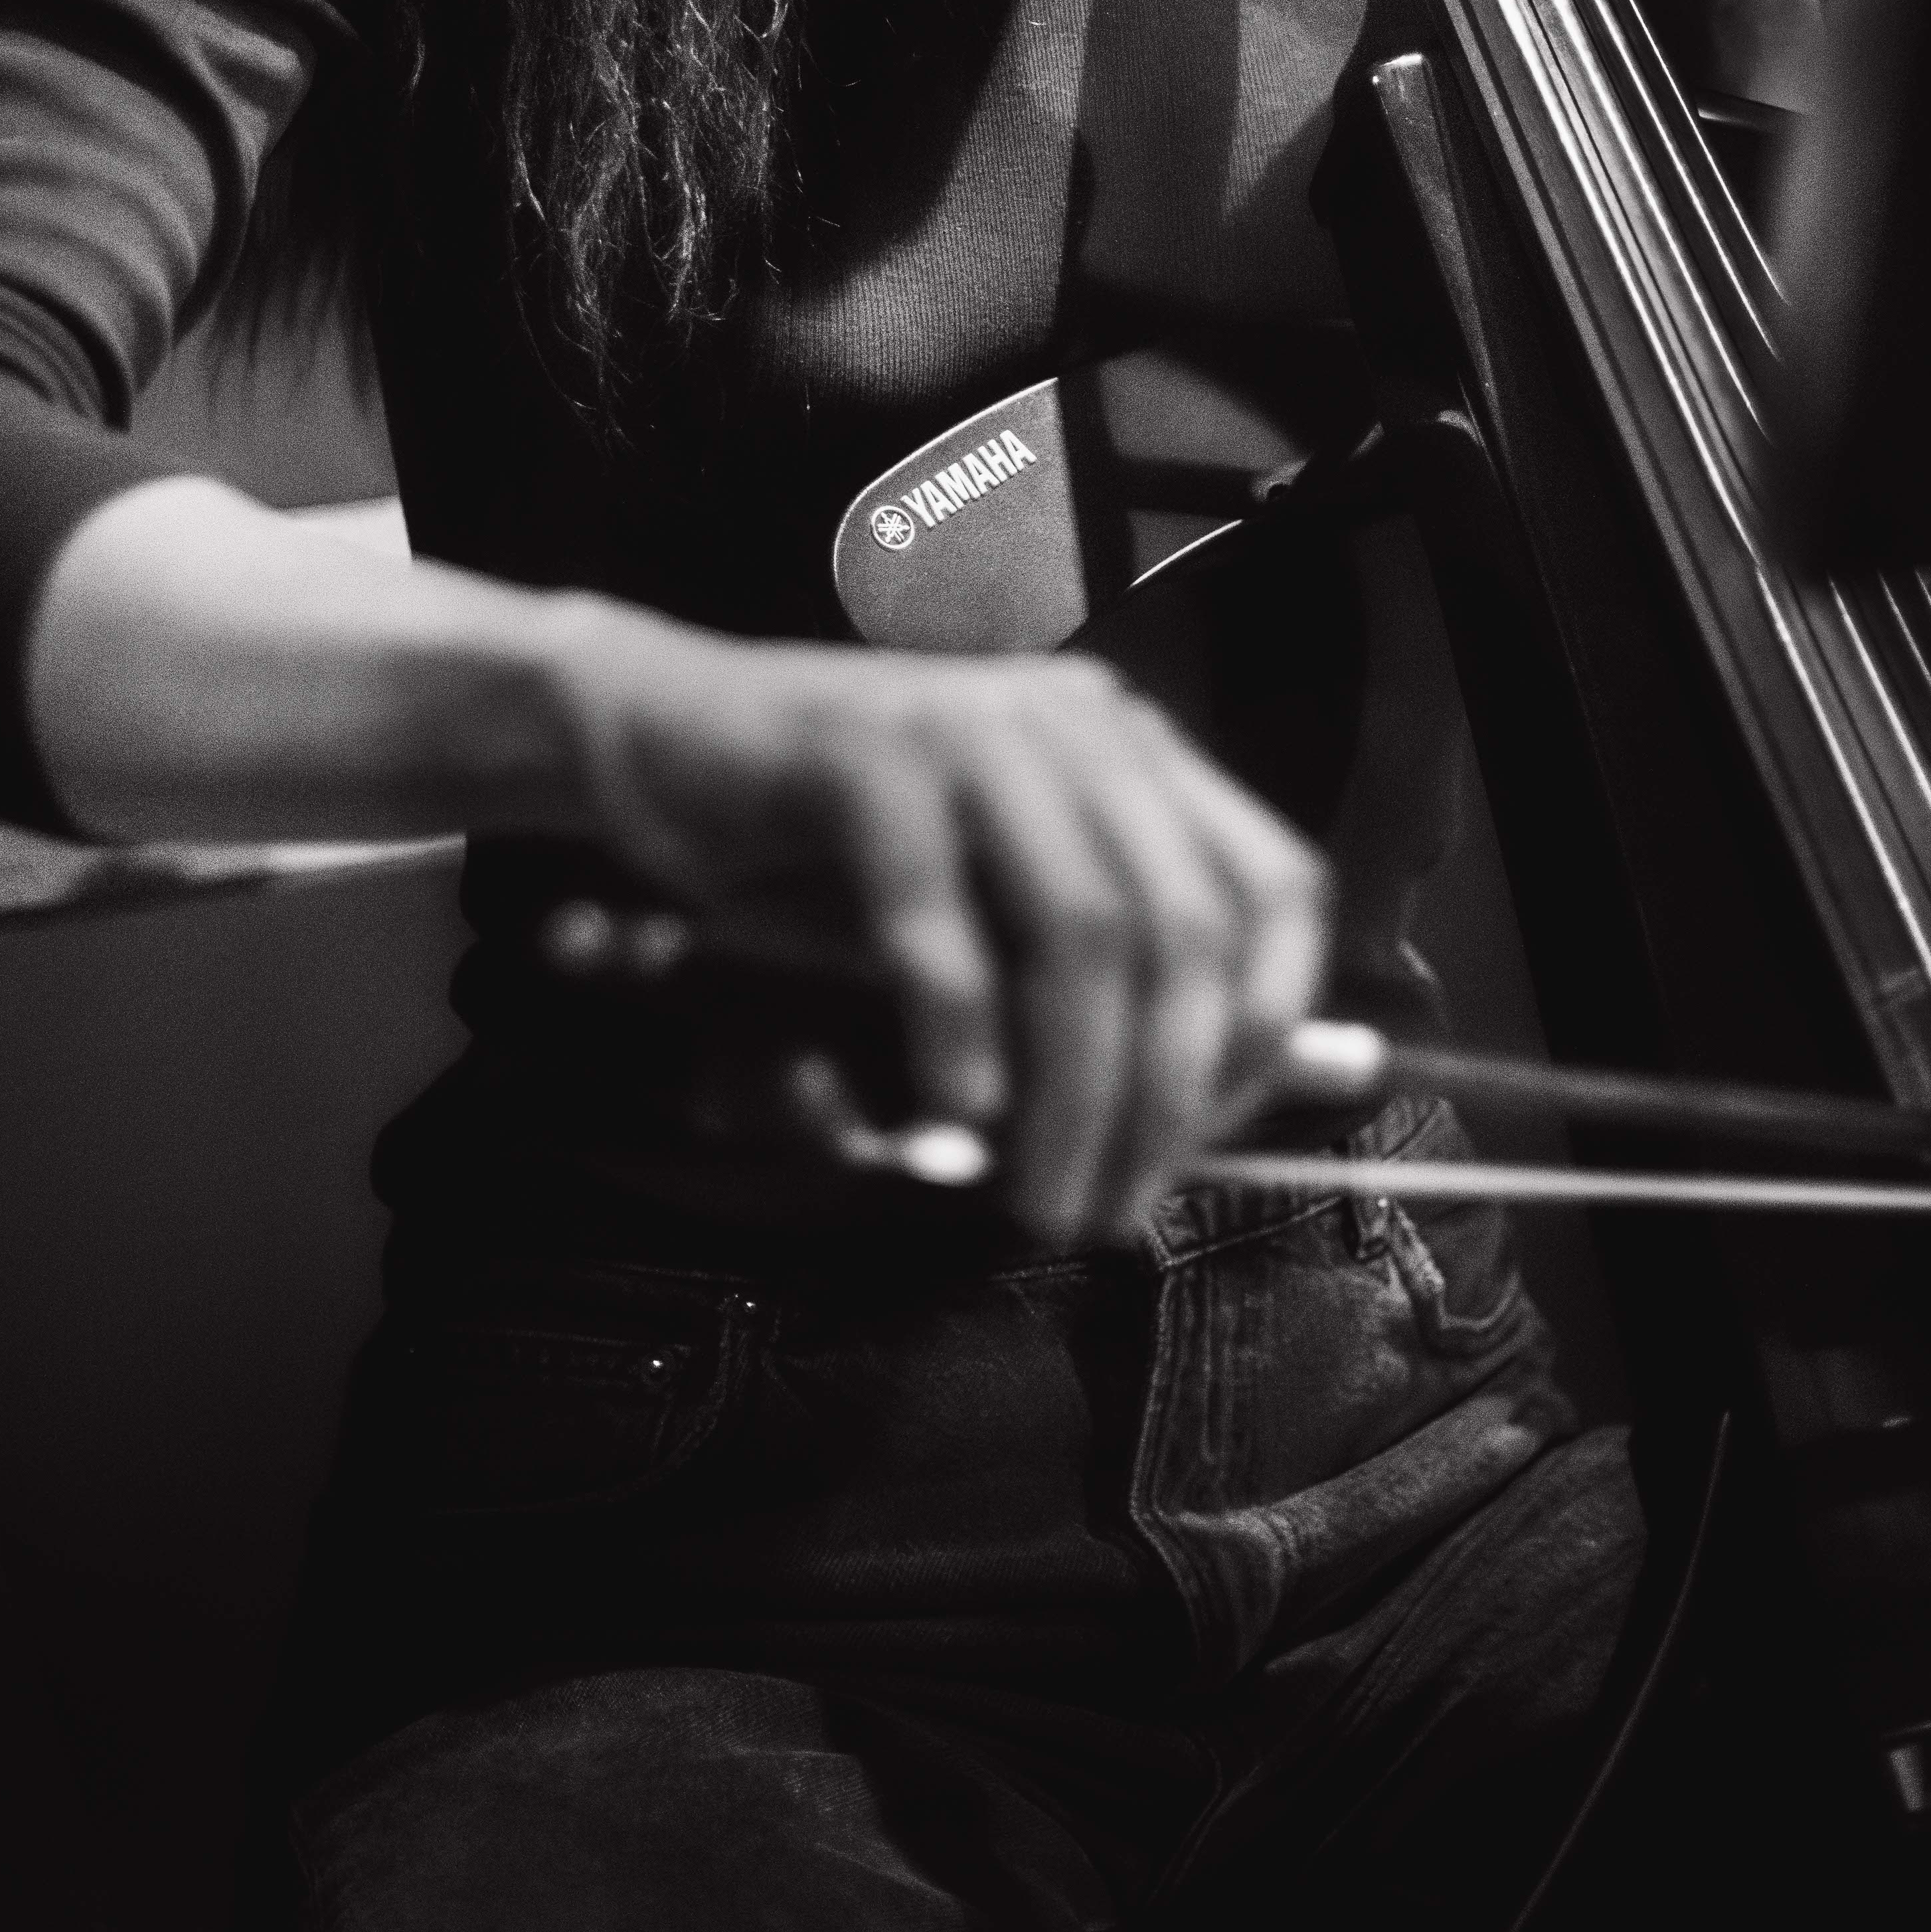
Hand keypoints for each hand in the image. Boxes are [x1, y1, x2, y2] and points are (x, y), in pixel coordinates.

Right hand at [550, 614, 1330, 1245]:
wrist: (656, 736)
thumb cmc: (823, 848)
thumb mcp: (975, 906)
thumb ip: (1076, 989)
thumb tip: (1181, 1127)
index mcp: (1125, 749)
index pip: (1274, 888)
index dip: (1266, 1030)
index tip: (1204, 1145)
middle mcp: (1073, 718)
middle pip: (1182, 927)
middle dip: (1160, 1099)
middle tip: (1107, 1213)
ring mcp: (971, 720)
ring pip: (1080, 931)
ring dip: (1072, 1094)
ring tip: (1034, 1200)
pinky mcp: (864, 749)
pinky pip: (939, 918)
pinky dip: (958, 1035)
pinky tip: (952, 1115)